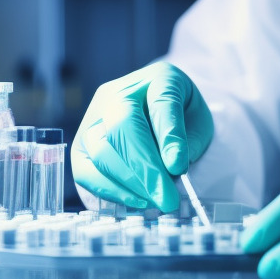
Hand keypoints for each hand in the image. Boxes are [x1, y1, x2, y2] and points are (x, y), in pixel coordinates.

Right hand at [71, 61, 213, 211]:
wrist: (159, 118)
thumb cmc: (182, 120)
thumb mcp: (198, 123)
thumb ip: (187, 142)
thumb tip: (170, 169)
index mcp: (158, 77)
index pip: (161, 102)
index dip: (169, 135)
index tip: (179, 166)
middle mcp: (118, 92)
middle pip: (123, 125)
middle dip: (145, 168)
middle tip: (167, 198)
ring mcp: (94, 117)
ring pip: (101, 149)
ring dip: (130, 183)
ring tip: (157, 200)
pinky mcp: (81, 145)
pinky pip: (86, 171)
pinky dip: (112, 191)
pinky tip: (138, 200)